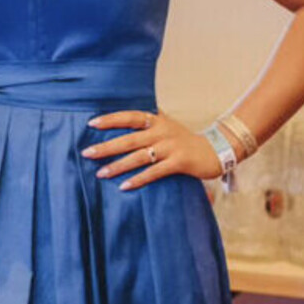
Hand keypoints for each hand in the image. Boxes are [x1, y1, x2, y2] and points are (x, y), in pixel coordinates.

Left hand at [81, 110, 225, 190]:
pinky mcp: (179, 162)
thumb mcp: (166, 126)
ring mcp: (170, 147)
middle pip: (129, 139)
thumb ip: (147, 124)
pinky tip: (124, 186)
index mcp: (157, 120)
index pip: (129, 117)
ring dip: (118, 166)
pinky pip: (154, 172)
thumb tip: (120, 124)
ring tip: (100, 173)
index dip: (110, 119)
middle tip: (86, 153)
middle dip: (106, 147)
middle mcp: (162, 131)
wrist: (216, 149)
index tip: (91, 124)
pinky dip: (138, 179)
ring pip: (139, 157)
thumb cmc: (184, 140)